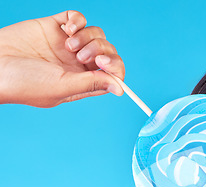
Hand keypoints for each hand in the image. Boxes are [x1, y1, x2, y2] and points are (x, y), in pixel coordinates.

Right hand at [0, 10, 124, 106]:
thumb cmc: (24, 83)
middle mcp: (78, 64)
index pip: (112, 75)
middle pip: (107, 52)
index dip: (115, 67)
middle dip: (101, 50)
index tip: (103, 62)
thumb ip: (91, 84)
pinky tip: (67, 28)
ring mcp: (68, 45)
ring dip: (88, 36)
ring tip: (68, 44)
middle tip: (82, 55)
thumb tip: (119, 88)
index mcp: (83, 82)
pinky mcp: (55, 27)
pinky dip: (78, 20)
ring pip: (96, 34)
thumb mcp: (61, 87)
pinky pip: (78, 18)